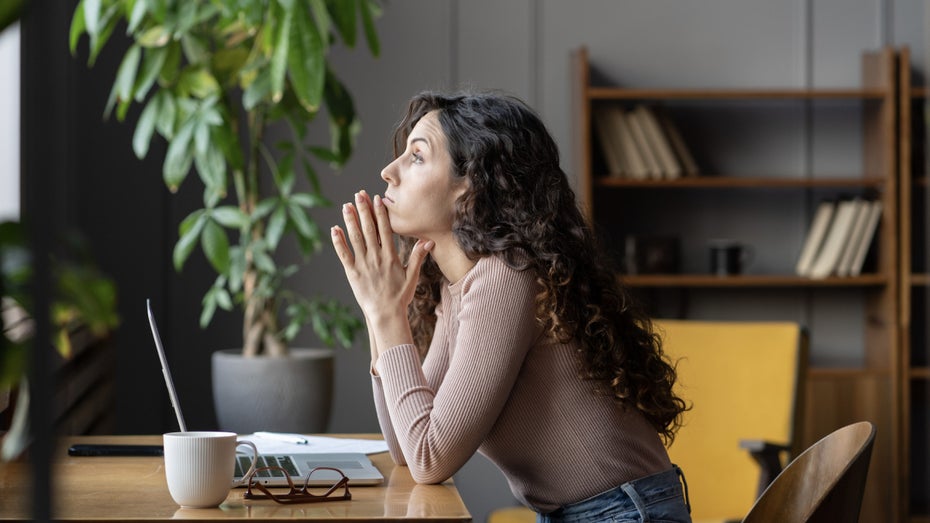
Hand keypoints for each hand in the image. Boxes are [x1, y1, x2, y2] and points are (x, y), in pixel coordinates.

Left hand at [330, 190, 432, 351]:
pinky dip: (338, 242)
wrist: (386, 314)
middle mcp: (376, 258)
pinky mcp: (352, 273)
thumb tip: (428, 241)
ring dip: (350, 221)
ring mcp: (363, 265)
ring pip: (355, 238)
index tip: (377, 199)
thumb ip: (418, 257)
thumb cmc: (400, 296)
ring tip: (346, 206)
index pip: (385, 230)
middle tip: (359, 194)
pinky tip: (335, 229)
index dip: (380, 213)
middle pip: (369, 229)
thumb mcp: (413, 276)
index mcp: (390, 256)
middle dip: (364, 210)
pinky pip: (344, 255)